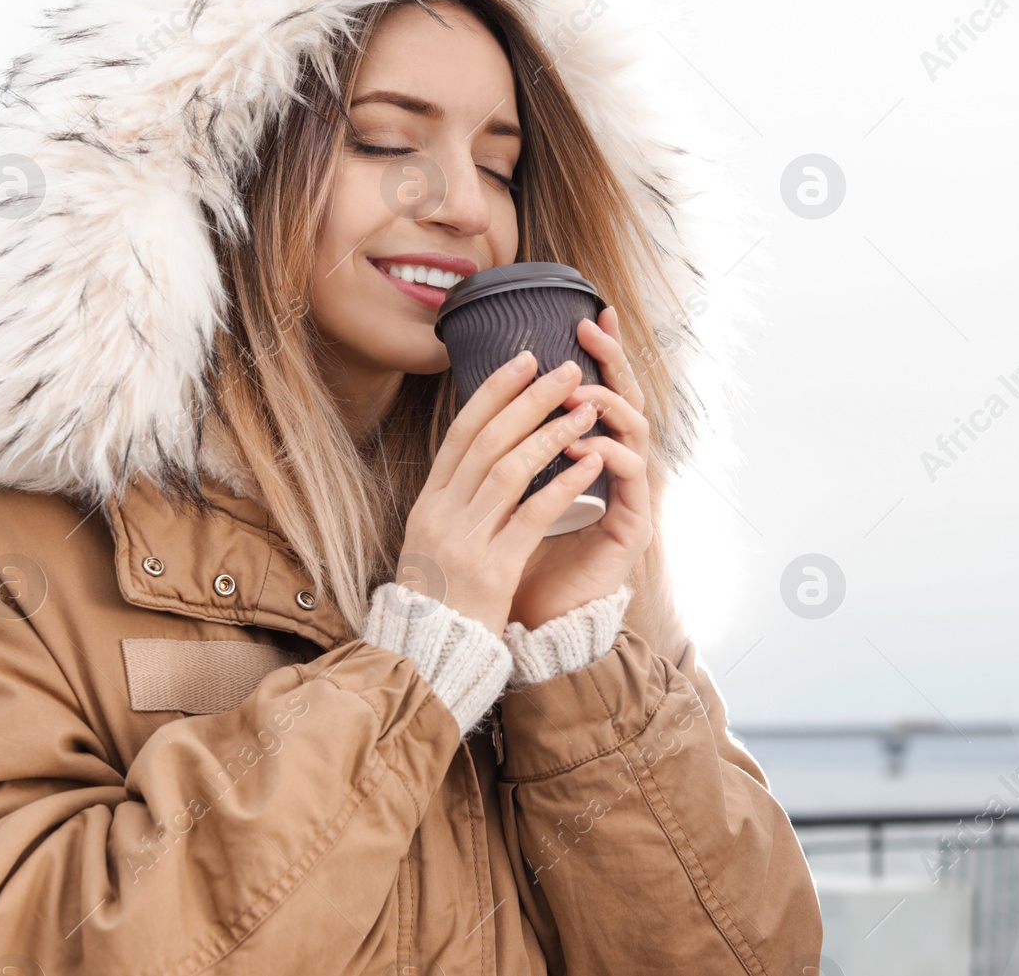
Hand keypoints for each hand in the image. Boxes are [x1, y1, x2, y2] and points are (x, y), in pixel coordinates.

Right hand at [395, 348, 606, 636]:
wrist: (428, 658)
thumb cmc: (440, 601)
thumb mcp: (433, 542)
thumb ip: (456, 501)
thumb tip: (484, 454)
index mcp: (429, 504)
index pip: (462, 433)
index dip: (494, 392)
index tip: (523, 359)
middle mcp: (442, 514)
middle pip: (488, 441)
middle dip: (529, 399)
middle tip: (565, 369)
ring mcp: (465, 541)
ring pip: (510, 469)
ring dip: (552, 433)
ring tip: (585, 408)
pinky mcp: (493, 569)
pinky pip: (532, 515)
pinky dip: (564, 484)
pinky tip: (591, 462)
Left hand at [510, 307, 654, 629]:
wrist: (532, 621)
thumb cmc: (518, 556)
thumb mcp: (507, 491)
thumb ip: (512, 450)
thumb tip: (490, 399)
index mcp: (592, 457)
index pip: (601, 394)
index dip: (600, 356)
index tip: (587, 315)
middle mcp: (617, 471)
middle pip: (627, 400)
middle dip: (612, 361)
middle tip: (590, 328)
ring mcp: (631, 497)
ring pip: (635, 431)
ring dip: (606, 404)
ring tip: (576, 390)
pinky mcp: (634, 528)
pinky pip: (631, 477)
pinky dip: (607, 455)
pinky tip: (582, 443)